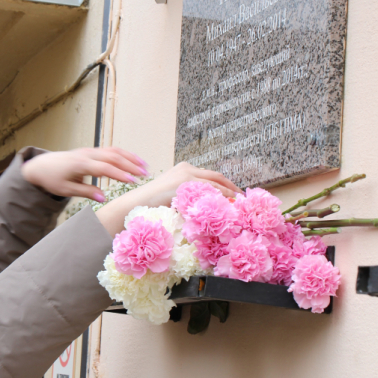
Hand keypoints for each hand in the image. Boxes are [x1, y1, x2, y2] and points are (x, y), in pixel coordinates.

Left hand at [21, 147, 146, 200]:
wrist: (41, 166)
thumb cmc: (53, 179)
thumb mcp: (66, 190)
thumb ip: (86, 192)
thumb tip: (104, 198)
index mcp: (80, 164)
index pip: (104, 168)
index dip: (119, 174)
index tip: (133, 181)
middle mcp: (87, 154)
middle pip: (113, 157)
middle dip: (130, 165)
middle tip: (145, 175)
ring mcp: (90, 151)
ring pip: (114, 151)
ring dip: (130, 158)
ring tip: (145, 167)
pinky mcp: (91, 151)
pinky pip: (110, 150)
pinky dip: (124, 154)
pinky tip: (134, 160)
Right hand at [95, 162, 240, 236]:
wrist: (135, 204)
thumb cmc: (151, 206)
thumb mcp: (173, 198)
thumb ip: (188, 198)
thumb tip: (205, 209)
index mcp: (183, 170)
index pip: (210, 176)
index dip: (225, 185)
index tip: (235, 195)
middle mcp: (186, 169)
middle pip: (217, 177)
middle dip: (232, 187)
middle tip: (243, 198)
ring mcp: (187, 174)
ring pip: (216, 183)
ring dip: (230, 194)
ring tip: (240, 204)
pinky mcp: (186, 183)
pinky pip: (210, 190)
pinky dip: (222, 198)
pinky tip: (229, 206)